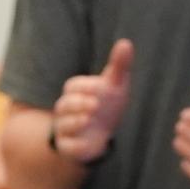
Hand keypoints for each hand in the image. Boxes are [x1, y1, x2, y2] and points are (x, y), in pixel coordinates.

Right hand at [52, 38, 132, 162]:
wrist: (100, 133)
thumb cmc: (107, 104)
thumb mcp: (115, 85)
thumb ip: (119, 65)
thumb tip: (125, 42)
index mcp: (74, 92)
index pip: (74, 86)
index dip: (86, 87)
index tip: (101, 88)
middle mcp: (65, 109)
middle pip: (65, 104)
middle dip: (78, 104)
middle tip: (95, 105)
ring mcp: (65, 128)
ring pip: (63, 124)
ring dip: (75, 122)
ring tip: (88, 119)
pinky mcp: (68, 146)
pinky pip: (66, 146)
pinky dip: (75, 145)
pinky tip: (86, 143)